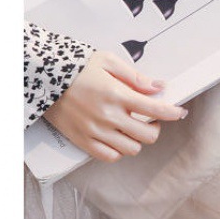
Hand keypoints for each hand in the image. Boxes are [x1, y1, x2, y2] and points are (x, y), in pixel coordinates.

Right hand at [42, 50, 187, 162]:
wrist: (39, 77)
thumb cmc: (75, 68)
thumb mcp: (107, 61)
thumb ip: (135, 76)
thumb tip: (158, 87)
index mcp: (116, 94)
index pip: (155, 110)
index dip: (173, 113)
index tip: (180, 112)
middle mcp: (108, 116)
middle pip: (148, 136)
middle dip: (155, 128)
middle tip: (151, 119)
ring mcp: (95, 131)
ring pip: (132, 149)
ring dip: (137, 139)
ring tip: (132, 128)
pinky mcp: (83, 141)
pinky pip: (110, 157)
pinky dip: (119, 150)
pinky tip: (117, 138)